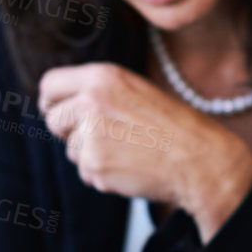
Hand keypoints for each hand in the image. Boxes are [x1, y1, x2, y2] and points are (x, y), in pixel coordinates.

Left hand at [38, 62, 251, 238]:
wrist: (200, 160)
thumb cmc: (173, 127)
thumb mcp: (135, 91)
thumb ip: (98, 92)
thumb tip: (61, 105)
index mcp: (102, 76)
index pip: (50, 84)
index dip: (52, 101)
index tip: (56, 111)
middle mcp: (90, 101)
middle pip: (53, 120)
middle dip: (70, 132)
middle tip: (103, 137)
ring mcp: (90, 133)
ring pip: (71, 149)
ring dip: (92, 156)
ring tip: (128, 152)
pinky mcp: (94, 163)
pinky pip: (85, 173)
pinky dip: (103, 175)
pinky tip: (131, 167)